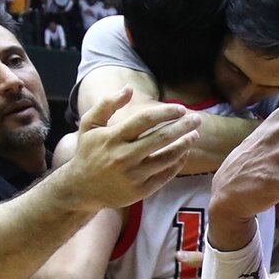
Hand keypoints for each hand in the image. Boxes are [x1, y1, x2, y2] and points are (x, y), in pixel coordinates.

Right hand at [64, 87, 201, 209]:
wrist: (80, 189)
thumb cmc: (88, 152)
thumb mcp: (89, 125)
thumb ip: (107, 104)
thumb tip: (128, 88)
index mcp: (113, 137)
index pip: (146, 119)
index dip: (166, 112)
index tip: (181, 108)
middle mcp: (124, 156)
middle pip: (162, 137)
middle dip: (184, 126)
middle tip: (197, 119)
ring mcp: (133, 175)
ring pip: (167, 157)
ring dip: (185, 145)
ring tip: (195, 135)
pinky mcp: (140, 191)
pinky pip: (165, 175)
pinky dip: (178, 163)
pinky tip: (184, 153)